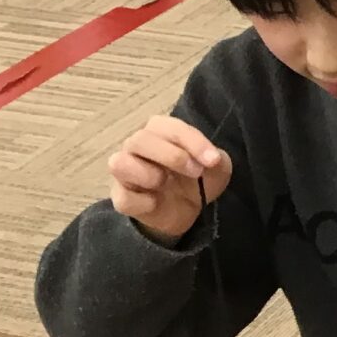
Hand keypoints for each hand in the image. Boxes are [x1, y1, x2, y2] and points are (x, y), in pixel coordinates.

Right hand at [107, 115, 230, 245]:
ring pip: (119, 163)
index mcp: (159, 131)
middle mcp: (136, 146)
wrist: (186, 209)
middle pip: (140, 139)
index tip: (213, 160)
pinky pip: (123, 197)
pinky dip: (143, 202)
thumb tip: (211, 159)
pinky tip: (156, 203)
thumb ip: (216, 159)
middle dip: (173, 156)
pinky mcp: (122, 197)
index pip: (168, 126)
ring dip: (149, 174)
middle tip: (195, 172)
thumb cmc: (196, 177)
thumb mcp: (216, 167)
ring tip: (165, 183)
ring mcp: (125, 171)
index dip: (192, 141)